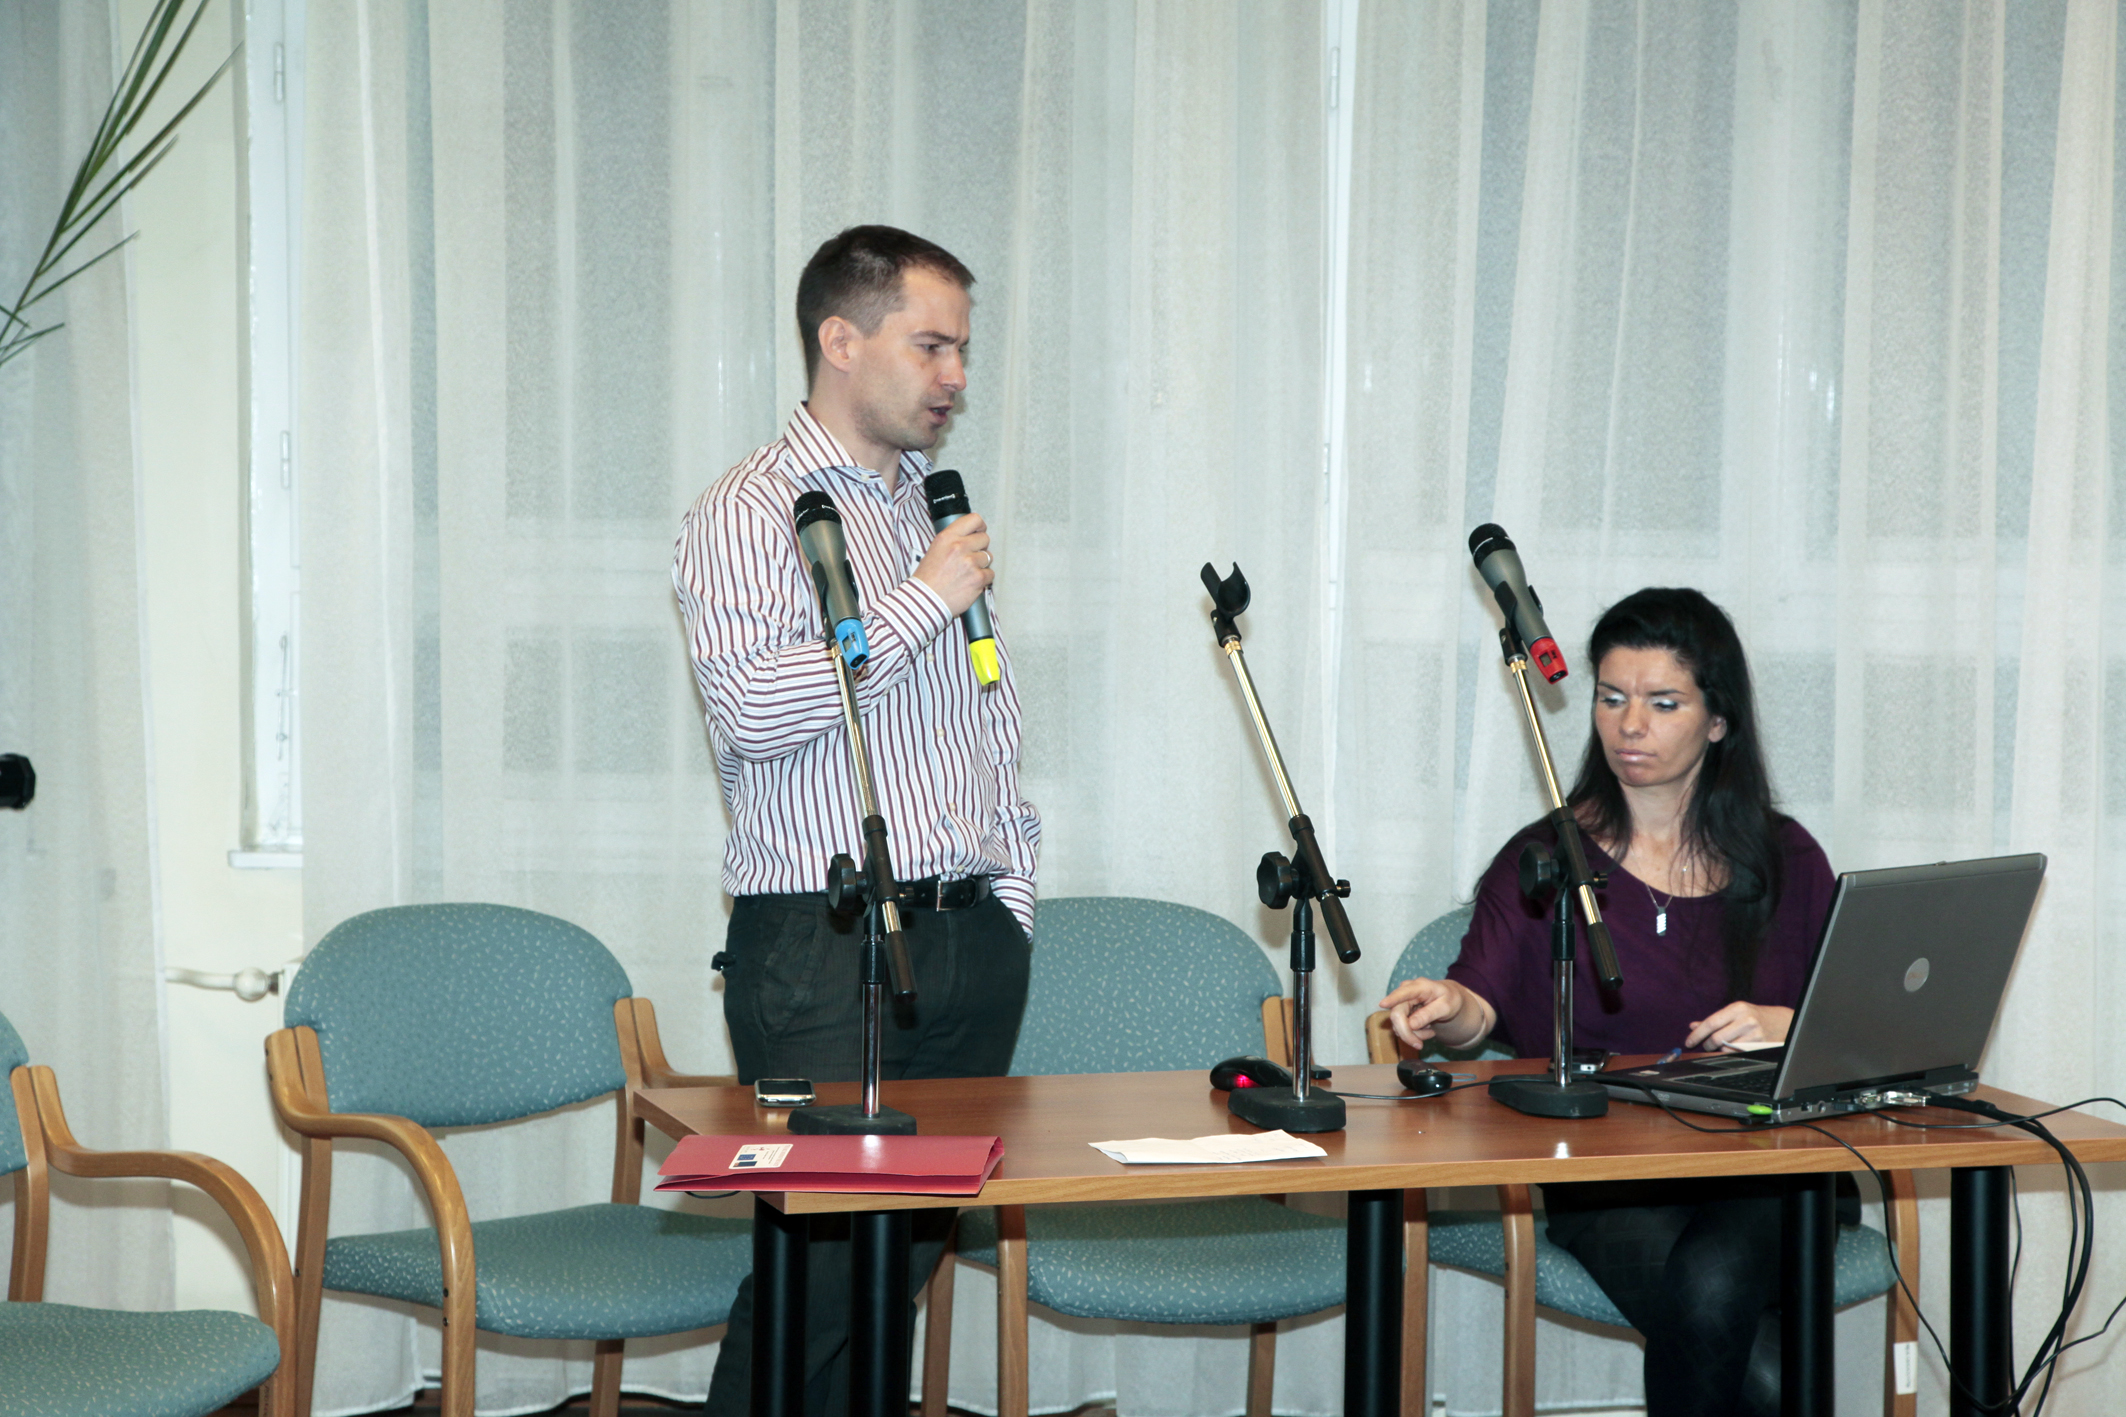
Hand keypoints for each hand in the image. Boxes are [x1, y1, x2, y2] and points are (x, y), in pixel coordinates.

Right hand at [914, 513, 992, 616]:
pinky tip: (971, 582)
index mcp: (947, 537)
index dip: (979, 526)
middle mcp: (959, 547)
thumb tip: (970, 535)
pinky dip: (983, 579)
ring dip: (981, 564)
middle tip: (970, 558)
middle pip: (984, 538)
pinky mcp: (978, 578)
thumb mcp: (935, 550)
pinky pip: (990, 574)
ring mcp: (970, 562)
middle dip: (980, 548)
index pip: (974, 520)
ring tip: (968, 573)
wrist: (925, 601)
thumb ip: (952, 541)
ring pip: (988, 557)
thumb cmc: (927, 579)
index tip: (979, 532)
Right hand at [1379, 977, 1493, 1052]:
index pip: (1404, 993)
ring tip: (1430, 1031)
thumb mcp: (1446, 1007)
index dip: (1392, 999)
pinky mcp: (1401, 1012)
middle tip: (1420, 1046)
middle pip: (1397, 1015)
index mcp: (1419, 986)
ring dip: (1414, 1034)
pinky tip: (1426, 1029)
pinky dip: (1414, 1033)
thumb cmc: (1450, 999)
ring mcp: (1402, 1002)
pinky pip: (1402, 1028)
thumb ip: (1429, 1014)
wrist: (1449, 999)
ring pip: (1398, 1024)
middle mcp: (1406, 992)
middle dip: (1407, 1033)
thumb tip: (1411, 1024)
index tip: (1382, 1004)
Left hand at [1683, 1002, 1792, 1050]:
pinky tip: (1734, 1047)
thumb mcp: (1735, 1012)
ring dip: (1719, 1049)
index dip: (1697, 1034)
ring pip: (1726, 1048)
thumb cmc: (1755, 1016)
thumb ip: (1714, 1020)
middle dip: (1707, 1045)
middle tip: (1706, 1046)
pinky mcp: (1760, 1044)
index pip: (1711, 1023)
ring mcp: (1754, 1033)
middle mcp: (1746, 1019)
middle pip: (1716, 1038)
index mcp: (1737, 1008)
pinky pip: (1737, 1053)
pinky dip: (1731, 1052)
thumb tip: (1693, 1026)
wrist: (1781, 1022)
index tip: (1689, 1042)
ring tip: (1722, 1045)